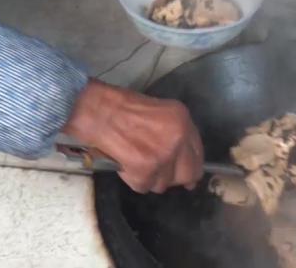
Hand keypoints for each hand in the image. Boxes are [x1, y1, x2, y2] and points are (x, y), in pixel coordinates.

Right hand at [63, 80, 203, 192]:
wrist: (99, 113)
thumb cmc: (123, 108)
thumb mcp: (160, 112)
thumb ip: (175, 132)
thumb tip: (184, 157)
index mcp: (183, 121)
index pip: (197, 153)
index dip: (191, 165)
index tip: (186, 172)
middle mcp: (177, 140)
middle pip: (188, 174)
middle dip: (175, 178)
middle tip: (160, 174)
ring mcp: (162, 158)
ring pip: (163, 184)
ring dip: (150, 178)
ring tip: (134, 161)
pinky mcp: (145, 172)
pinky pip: (144, 187)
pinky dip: (133, 180)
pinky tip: (125, 164)